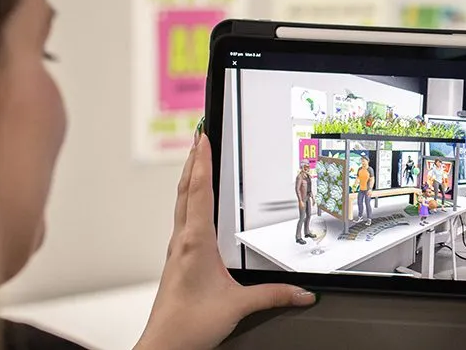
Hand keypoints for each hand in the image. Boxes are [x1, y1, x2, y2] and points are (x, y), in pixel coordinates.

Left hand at [136, 135, 315, 349]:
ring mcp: (177, 251)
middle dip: (193, 161)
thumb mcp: (239, 306)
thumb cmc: (188, 325)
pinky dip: (188, 200)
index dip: (201, 161)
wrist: (163, 346)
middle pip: (185, 190)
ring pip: (181, 204)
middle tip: (198, 136)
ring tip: (195, 160)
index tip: (203, 137)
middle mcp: (182, 242)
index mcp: (195, 243)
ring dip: (188, 178)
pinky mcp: (177, 261)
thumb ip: (274, 296)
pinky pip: (182, 220)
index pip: (199, 191)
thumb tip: (302, 293)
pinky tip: (195, 204)